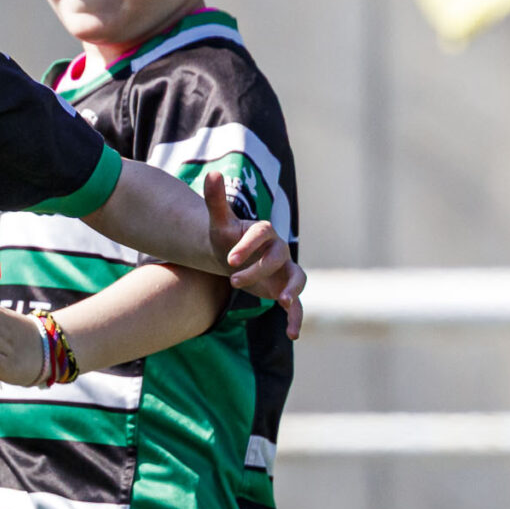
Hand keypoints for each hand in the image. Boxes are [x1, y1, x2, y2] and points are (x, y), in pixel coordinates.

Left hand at [205, 171, 304, 337]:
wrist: (232, 257)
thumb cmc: (225, 239)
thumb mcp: (218, 223)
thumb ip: (215, 200)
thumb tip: (212, 174)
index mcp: (262, 231)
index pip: (261, 233)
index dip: (248, 245)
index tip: (229, 260)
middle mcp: (278, 249)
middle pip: (276, 256)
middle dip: (256, 269)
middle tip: (231, 281)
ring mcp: (284, 269)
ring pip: (296, 277)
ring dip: (292, 289)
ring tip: (283, 302)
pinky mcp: (285, 288)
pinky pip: (296, 303)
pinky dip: (296, 317)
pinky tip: (293, 335)